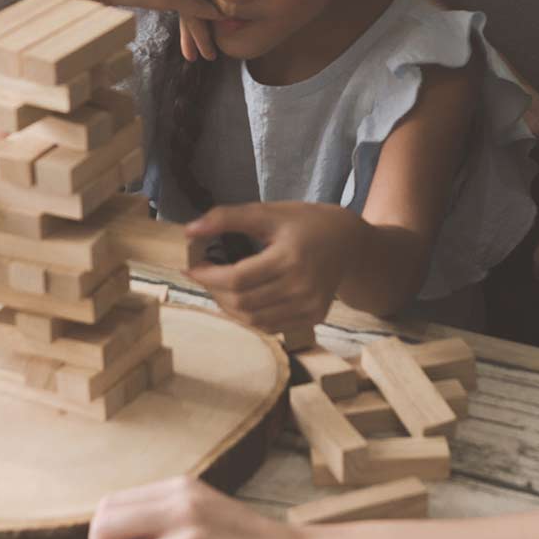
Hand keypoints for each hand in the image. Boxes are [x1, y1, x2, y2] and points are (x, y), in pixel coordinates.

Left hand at [183, 202, 361, 332]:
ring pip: (254, 320)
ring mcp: (310, 306)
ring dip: (228, 307)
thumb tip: (189, 231)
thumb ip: (227, 218)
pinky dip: (249, 317)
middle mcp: (303, 287)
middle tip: (203, 275)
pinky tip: (241, 299)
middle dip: (214, 291)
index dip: (207, 276)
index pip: (237, 278)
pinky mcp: (314, 317)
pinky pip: (271, 326)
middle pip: (243, 302)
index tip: (191, 266)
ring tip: (219, 288)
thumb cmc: (305, 223)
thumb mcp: (268, 212)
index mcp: (290, 257)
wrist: (349, 242)